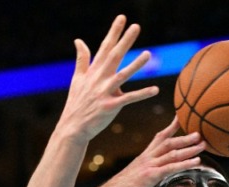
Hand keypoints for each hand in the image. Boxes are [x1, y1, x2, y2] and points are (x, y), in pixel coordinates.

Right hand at [58, 15, 158, 141]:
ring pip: (122, 76)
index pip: (105, 47)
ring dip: (135, 65)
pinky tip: (155, 89)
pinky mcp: (110, 107)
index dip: (114, 32)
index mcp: (93, 71)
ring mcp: (104, 93)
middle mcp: (99, 79)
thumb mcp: (77, 79)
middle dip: (125, 41)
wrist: (73, 127)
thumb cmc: (77, 103)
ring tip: (148, 53)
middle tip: (136, 26)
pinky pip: (129, 99)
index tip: (122, 17)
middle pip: (114, 56)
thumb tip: (78, 40)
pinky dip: (142, 94)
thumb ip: (82, 59)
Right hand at [95, 118, 204, 186]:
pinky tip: (196, 162)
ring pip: (172, 153)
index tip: (182, 118)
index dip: (172, 126)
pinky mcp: (150, 176)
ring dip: (189, 148)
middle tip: (200, 134)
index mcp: (145, 155)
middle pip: (169, 142)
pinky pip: (170, 167)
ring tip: (202, 145)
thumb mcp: (138, 174)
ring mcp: (149, 165)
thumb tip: (158, 172)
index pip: (160, 136)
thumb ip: (149, 169)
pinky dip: (184, 163)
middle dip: (185, 137)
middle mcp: (148, 157)